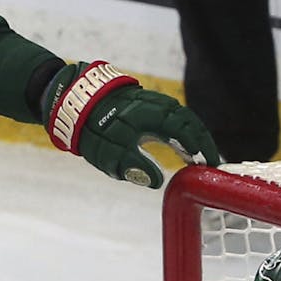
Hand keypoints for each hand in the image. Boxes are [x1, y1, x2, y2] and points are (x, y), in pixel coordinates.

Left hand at [42, 61, 219, 187]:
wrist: (69, 99)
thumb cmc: (92, 129)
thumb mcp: (112, 155)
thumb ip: (137, 168)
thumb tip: (158, 182)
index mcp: (154, 116)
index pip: (188, 132)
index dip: (202, 148)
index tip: (211, 164)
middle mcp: (155, 104)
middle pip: (188, 121)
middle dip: (201, 140)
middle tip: (210, 159)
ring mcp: (147, 98)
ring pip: (178, 114)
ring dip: (190, 131)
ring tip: (195, 151)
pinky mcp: (138, 98)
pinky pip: (166, 111)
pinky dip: (177, 125)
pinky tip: (174, 137)